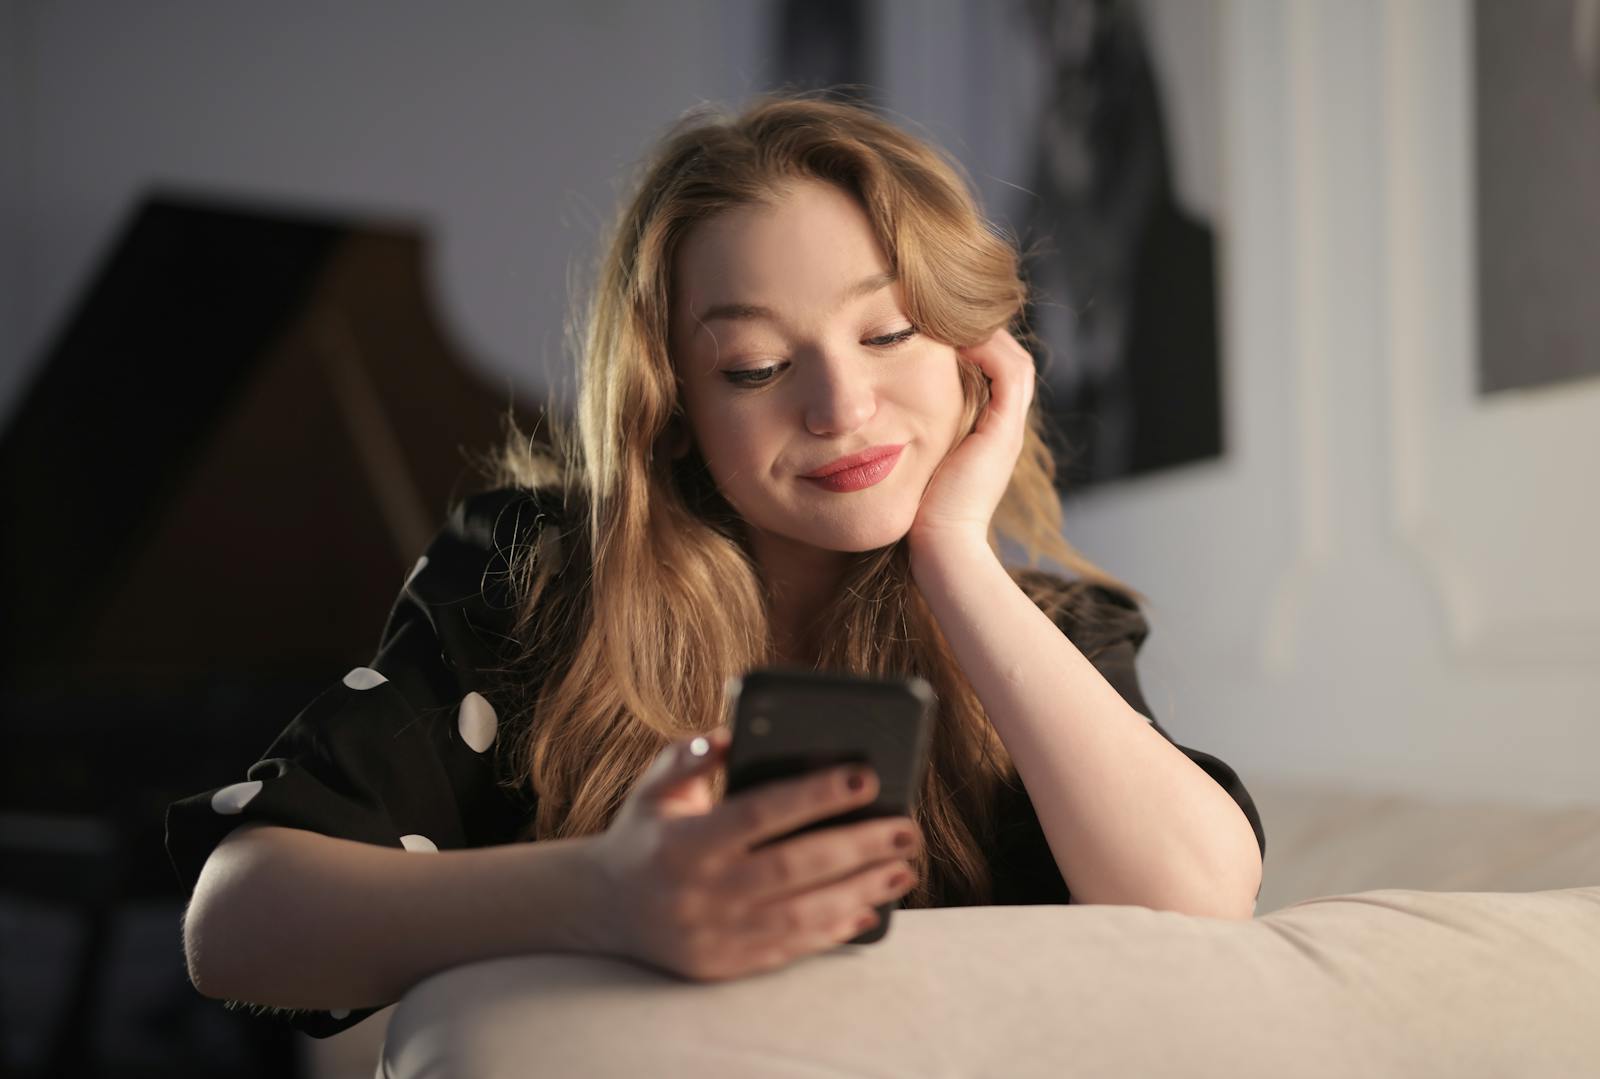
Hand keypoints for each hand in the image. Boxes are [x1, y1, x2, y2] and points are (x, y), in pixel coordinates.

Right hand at [587, 730, 921, 981]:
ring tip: (902, 869)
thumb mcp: (653, 786)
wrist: (604, 908)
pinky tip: (869, 908)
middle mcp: (699, 892)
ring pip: (801, 914)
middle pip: (793, 867)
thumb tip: (732, 733)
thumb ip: (689, 755)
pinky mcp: (725, 965)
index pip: (759, 814)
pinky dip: (834, 930)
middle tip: (906, 828)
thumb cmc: (645, 831)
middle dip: (857, 846)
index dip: (814, 795)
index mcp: (683, 842)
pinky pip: (790, 948)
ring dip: (860, 892)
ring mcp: (714, 935)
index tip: (865, 775)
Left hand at [909, 327, 1035, 554]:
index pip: (990, 375)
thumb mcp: (913, 465)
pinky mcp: (1003, 432)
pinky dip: (988, 349)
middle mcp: (1003, 430)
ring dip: (985, 333)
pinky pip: (1009, 374)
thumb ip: (907, 440)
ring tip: (952, 314)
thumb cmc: (918, 514)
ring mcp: (1007, 431)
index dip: (970, 346)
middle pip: (1007, 361)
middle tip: (946, 310)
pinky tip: (956, 335)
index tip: (934, 326)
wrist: (940, 547)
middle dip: (979, 332)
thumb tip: (874, 418)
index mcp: (986, 437)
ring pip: (1013, 361)